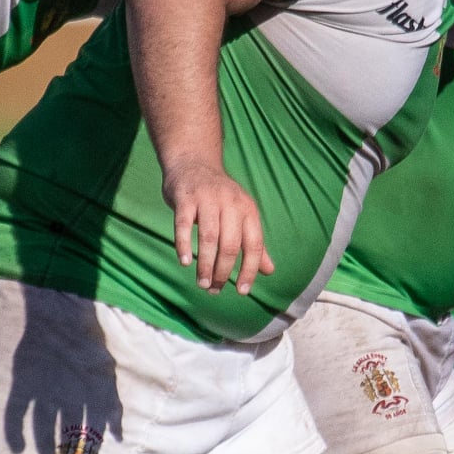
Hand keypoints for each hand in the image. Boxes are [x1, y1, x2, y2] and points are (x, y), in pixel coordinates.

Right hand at [164, 160, 273, 294]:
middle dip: (223, 271)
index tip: (242, 291)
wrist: (192, 162)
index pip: (253, 244)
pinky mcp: (185, 198)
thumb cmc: (217, 197)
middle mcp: (230, 203)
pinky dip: (184, 244)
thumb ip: (253, 243)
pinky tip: (184, 262)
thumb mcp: (240, 215)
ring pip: (209, 237)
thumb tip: (269, 271)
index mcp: (247, 209)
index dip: (249, 269)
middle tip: (214, 289)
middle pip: (230, 244)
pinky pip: (184, 225)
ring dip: (205, 264)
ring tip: (202, 283)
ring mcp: (207, 199)